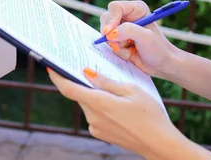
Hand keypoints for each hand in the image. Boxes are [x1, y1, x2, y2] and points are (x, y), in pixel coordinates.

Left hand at [48, 68, 180, 157]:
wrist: (160, 144)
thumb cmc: (150, 115)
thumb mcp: (131, 90)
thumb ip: (106, 81)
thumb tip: (86, 72)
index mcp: (99, 103)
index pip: (68, 88)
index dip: (57, 77)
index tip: (50, 66)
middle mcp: (92, 117)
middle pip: (79, 94)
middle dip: (82, 82)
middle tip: (88, 68)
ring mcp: (96, 127)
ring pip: (88, 104)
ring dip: (93, 95)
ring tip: (109, 87)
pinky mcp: (101, 134)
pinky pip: (94, 114)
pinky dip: (99, 105)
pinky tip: (115, 103)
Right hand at [99, 0, 179, 78]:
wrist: (163, 65)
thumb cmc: (159, 49)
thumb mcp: (146, 38)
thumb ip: (128, 31)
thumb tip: (109, 33)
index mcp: (136, 9)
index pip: (114, 7)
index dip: (110, 20)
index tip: (109, 33)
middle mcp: (127, 16)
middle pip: (106, 19)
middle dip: (112, 34)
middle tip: (124, 44)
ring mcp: (121, 28)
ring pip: (106, 33)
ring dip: (116, 45)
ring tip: (131, 49)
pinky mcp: (119, 39)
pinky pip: (109, 43)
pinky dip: (118, 51)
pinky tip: (130, 53)